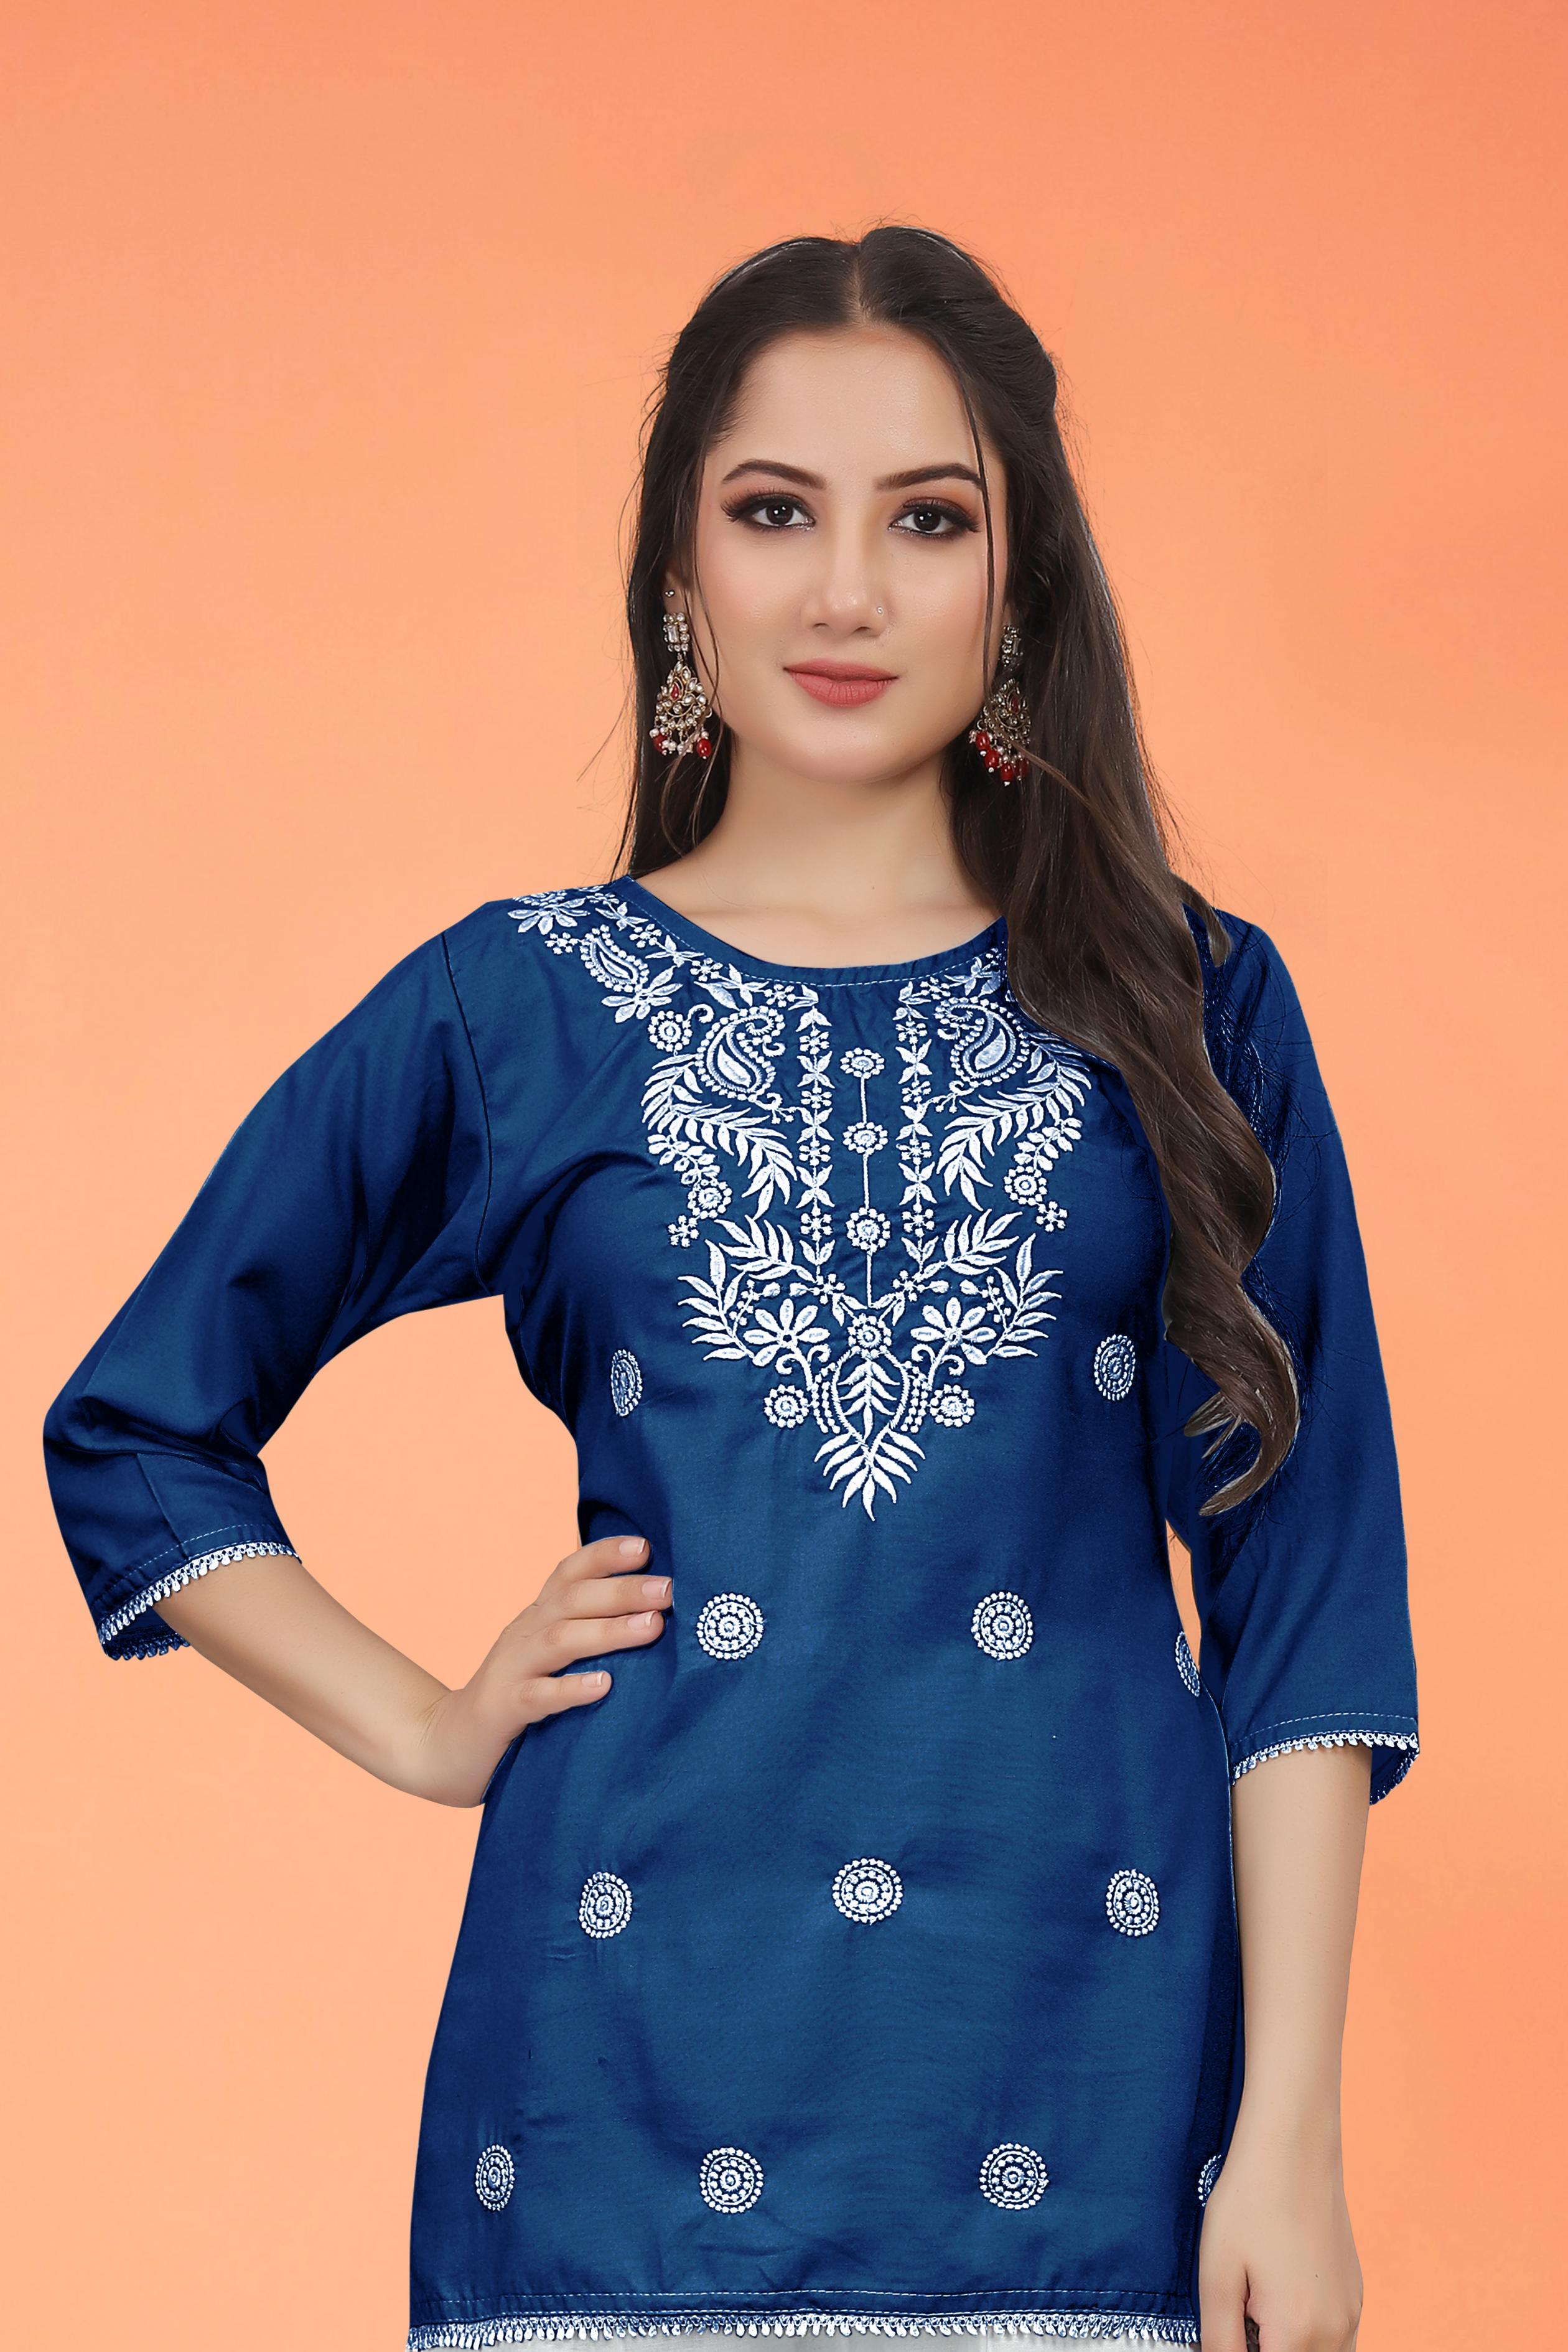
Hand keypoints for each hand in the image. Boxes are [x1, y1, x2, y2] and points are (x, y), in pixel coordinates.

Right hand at [406, 1534, 667, 1806]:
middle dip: (623, 1590)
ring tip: (652, 1627)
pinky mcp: (503, 1709)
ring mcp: (511, 1669)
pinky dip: (571, 1688)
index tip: (646, 1546)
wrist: (448, 1744)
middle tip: (670, 1589)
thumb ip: (589, 1631)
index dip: (605, 1554)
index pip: (569, 1572)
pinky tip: (604, 1685)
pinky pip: (538, 1696)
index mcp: (538, 1616)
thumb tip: (658, 1615)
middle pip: (573, 1599)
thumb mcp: (551, 1655)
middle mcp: (524, 1633)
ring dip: (608, 1631)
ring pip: (560, 1640)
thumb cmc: (519, 1696)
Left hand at [1198, 2115, 1362, 2351]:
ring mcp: (1352, 2314)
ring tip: (1253, 2305)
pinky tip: (1276, 2296)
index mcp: (1299, 2334)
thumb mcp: (1217, 2276)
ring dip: (1285, 2346)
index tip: (1220, 2331)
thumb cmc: (1250, 2200)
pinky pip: (1334, 2341)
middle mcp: (1337, 2333)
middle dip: (1262, 2348)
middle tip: (1237, 2312)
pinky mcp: (1355, 2296)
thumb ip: (1220, 2341)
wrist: (1294, 2144)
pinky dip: (1305, 2336)